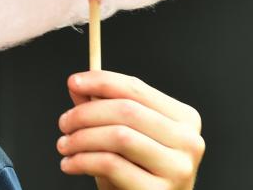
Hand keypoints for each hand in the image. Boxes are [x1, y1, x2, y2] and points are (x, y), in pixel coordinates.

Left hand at [56, 71, 204, 189]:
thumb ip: (103, 108)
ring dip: (82, 138)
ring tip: (65, 145)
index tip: (73, 82)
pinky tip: (71, 164)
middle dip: (86, 113)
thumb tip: (78, 84)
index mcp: (184, 118)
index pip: (137, 88)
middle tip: (64, 123)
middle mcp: (189, 141)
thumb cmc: (137, 172)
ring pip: (119, 136)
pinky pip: (112, 165)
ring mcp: (178, 168)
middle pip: (127, 111)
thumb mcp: (123, 136)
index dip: (101, 81)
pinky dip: (83, 160)